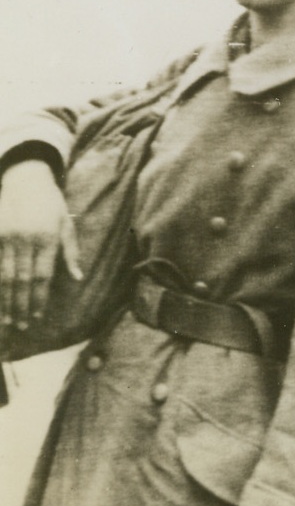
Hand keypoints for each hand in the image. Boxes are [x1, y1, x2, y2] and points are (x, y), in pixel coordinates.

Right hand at [0, 160, 81, 328]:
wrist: (25, 179)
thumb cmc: (51, 204)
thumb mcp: (66, 224)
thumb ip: (70, 252)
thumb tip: (77, 278)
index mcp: (47, 238)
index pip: (42, 276)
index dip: (39, 298)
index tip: (38, 317)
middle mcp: (25, 240)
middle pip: (22, 280)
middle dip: (21, 305)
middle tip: (21, 326)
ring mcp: (5, 237)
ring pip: (4, 275)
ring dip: (5, 300)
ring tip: (7, 319)